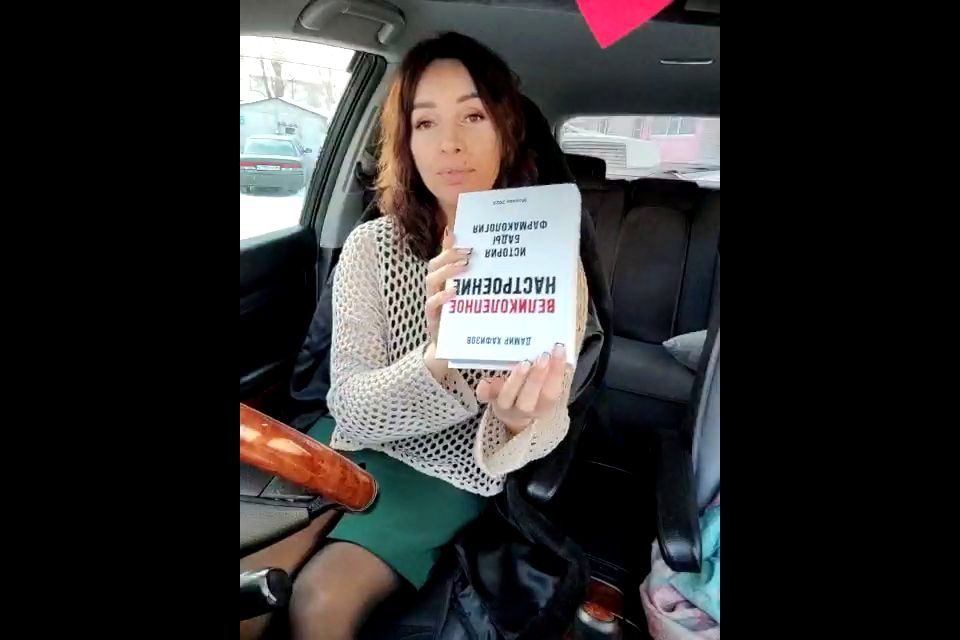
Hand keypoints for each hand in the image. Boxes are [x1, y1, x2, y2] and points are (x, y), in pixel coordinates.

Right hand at [424, 227, 471, 379]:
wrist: (451, 354)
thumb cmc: (467, 325)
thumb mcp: (477, 303)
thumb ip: (482, 285)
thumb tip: (499, 267)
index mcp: (446, 284)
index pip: (443, 258)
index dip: (450, 246)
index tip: (465, 236)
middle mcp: (437, 291)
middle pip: (434, 265)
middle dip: (450, 255)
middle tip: (469, 252)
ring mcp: (433, 305)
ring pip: (431, 281)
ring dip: (447, 271)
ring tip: (465, 267)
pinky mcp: (433, 321)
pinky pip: (432, 305)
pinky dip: (442, 298)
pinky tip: (454, 293)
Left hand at [476, 344, 567, 433]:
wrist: (514, 415)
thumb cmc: (535, 394)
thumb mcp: (546, 388)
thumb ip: (551, 371)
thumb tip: (556, 347)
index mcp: (541, 406)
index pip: (551, 393)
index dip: (556, 373)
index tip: (559, 350)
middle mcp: (523, 408)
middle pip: (529, 398)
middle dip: (537, 377)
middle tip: (543, 356)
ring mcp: (504, 405)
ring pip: (507, 397)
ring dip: (516, 379)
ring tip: (524, 362)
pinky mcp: (489, 399)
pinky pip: (485, 396)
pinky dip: (485, 388)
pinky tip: (485, 380)